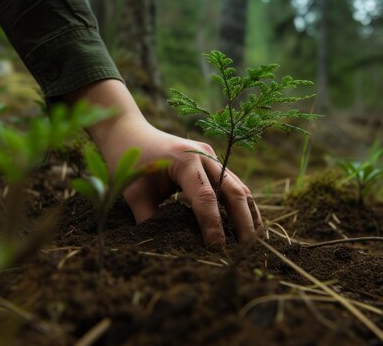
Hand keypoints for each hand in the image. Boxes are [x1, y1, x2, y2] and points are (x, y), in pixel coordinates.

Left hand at [65, 80, 262, 246]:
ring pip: (238, 186)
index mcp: (185, 159)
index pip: (206, 197)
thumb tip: (164, 248)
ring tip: (253, 241)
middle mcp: (204, 155)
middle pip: (233, 190)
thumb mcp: (133, 192)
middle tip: (246, 250)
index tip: (217, 250)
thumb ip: (149, 219)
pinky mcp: (212, 161)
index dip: (214, 225)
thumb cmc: (128, 160)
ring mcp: (211, 156)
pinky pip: (232, 184)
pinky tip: (247, 223)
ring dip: (248, 213)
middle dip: (242, 221)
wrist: (129, 132)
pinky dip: (241, 204)